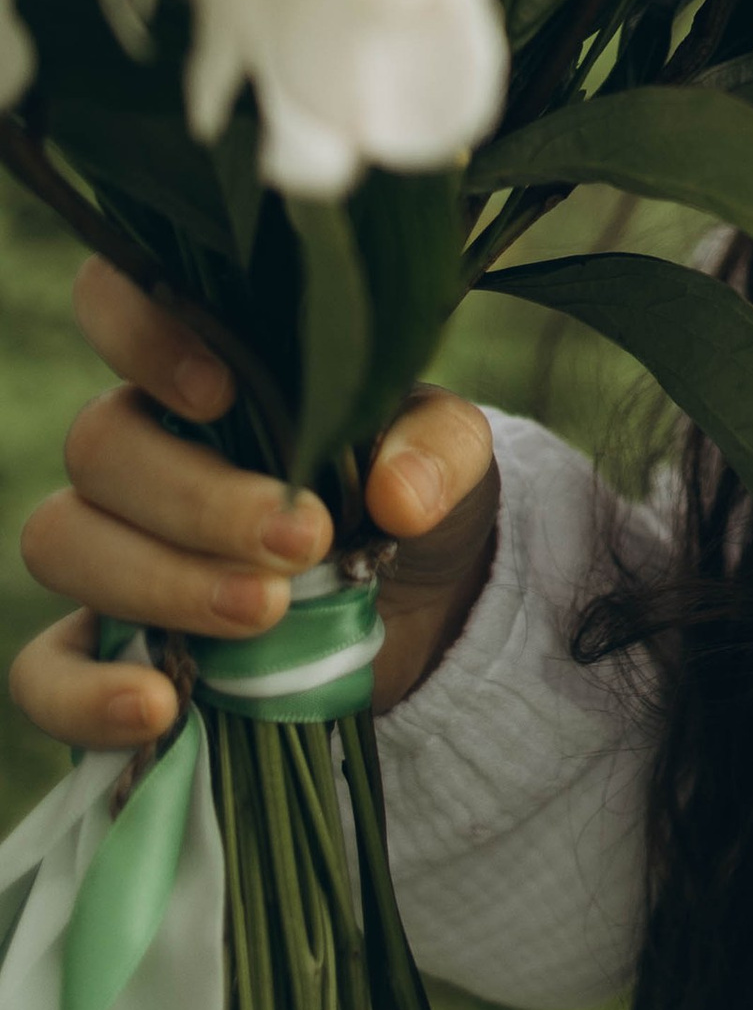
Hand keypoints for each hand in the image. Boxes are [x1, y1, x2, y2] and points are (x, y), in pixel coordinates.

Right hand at [11, 262, 497, 752]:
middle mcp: (142, 445)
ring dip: (160, 582)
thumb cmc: (417, 491)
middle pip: (99, 445)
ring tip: (268, 612)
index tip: (221, 392)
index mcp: (211, 363)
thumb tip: (398, 496)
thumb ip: (436, 449)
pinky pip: (43, 671)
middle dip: (198, 501)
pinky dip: (84, 696)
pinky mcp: (110, 647)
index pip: (117, 301)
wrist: (426, 604)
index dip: (141, 335)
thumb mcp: (453, 454)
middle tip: (303, 543)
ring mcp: (113, 546)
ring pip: (62, 540)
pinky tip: (160, 709)